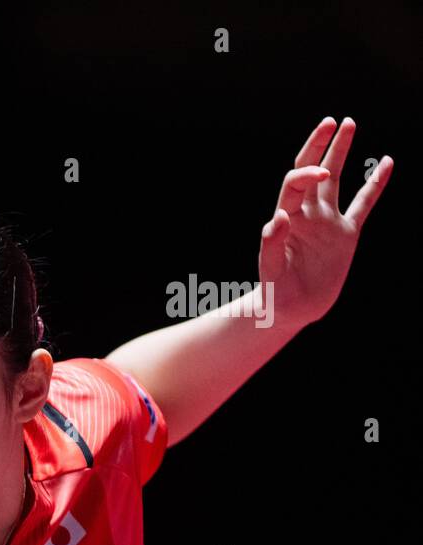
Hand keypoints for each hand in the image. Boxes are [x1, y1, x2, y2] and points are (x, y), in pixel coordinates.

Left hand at [258, 116, 392, 329]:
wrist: (291, 310)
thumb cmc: (275, 292)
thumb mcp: (270, 270)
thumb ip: (271, 245)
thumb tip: (278, 216)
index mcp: (287, 218)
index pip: (295, 184)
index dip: (305, 173)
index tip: (318, 172)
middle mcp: (307, 214)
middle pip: (312, 171)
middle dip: (320, 146)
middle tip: (331, 121)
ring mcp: (327, 221)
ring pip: (335, 179)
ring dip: (340, 153)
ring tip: (348, 124)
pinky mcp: (346, 234)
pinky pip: (363, 203)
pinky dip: (375, 184)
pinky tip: (386, 162)